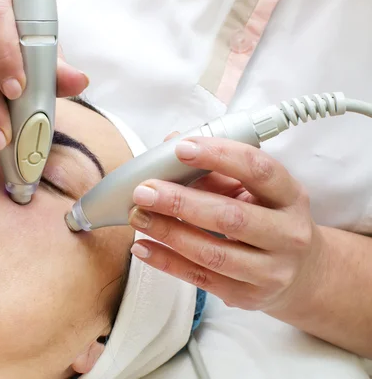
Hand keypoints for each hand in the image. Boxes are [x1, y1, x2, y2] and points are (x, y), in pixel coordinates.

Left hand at [128, 134, 324, 312]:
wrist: (301, 274)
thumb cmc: (268, 220)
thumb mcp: (255, 191)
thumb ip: (217, 170)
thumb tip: (171, 144)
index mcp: (291, 197)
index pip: (259, 170)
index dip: (220, 156)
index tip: (181, 148)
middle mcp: (288, 235)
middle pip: (231, 217)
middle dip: (180, 202)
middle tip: (144, 191)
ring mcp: (271, 271)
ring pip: (212, 253)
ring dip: (168, 233)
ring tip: (138, 216)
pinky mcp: (248, 296)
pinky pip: (200, 278)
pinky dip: (166, 262)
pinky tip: (143, 246)